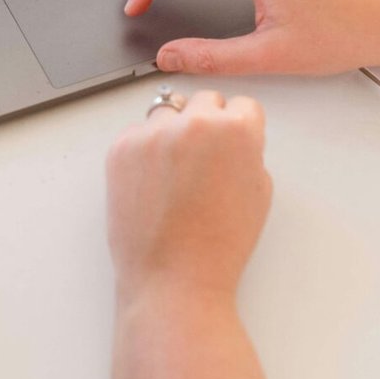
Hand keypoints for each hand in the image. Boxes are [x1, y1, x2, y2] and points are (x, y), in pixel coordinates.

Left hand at [106, 89, 270, 305]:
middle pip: (204, 101)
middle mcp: (194, 123)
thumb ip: (248, 152)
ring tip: (174, 173)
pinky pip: (137, 133)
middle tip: (202, 160)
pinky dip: (144, 150)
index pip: (242, 105)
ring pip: (167, 113)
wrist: (174, 277)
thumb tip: (232, 138)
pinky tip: (152, 183)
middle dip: (207, 124)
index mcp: (236, 130)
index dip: (239, 129)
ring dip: (173, 132)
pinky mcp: (121, 147)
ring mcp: (152, 133)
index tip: (230, 146)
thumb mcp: (259, 192)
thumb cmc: (220, 243)